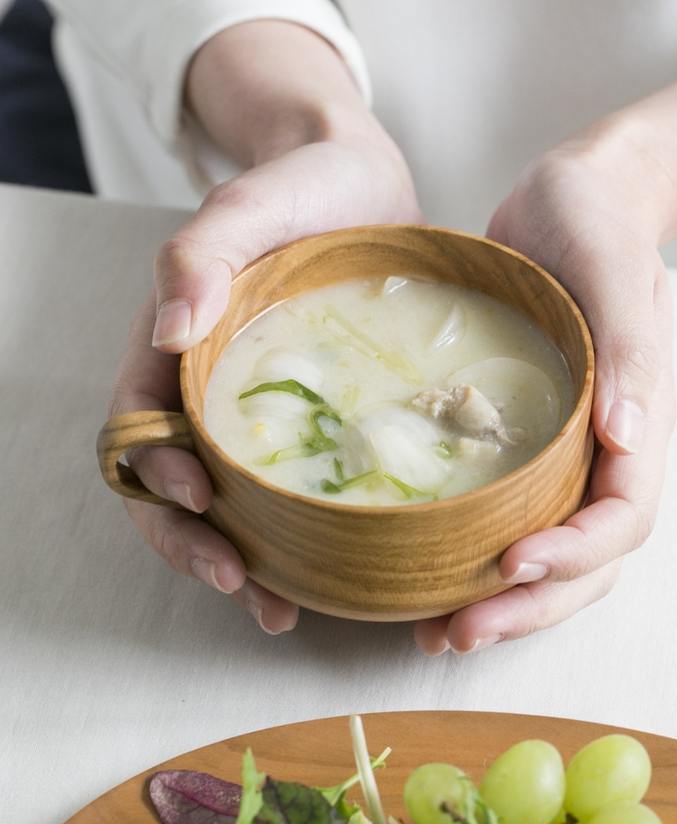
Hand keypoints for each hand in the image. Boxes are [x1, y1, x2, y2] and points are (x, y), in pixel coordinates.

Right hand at [110, 23, 420, 632]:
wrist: (362, 187)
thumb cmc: (300, 191)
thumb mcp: (247, 208)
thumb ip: (199, 255)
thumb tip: (167, 327)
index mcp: (176, 352)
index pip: (140, 431)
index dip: (157, 478)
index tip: (201, 501)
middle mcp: (211, 395)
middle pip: (177, 489)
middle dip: (198, 545)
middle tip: (243, 587)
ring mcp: (265, 416)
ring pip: (235, 505)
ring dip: (247, 562)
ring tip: (280, 610)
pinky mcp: (320, 424)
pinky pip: (298, 489)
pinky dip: (302, 537)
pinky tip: (328, 569)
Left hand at [413, 59, 676, 653]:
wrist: (574, 201)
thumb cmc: (598, 223)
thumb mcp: (613, 267)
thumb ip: (629, 349)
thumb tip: (629, 437)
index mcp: (642, 422)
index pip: (623, 516)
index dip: (576, 554)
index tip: (513, 562)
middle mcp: (608, 453)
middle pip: (587, 561)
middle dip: (531, 605)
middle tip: (461, 633)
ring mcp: (568, 454)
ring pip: (550, 554)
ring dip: (503, 604)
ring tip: (441, 633)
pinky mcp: (526, 446)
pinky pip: (510, 518)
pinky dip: (474, 559)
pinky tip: (426, 578)